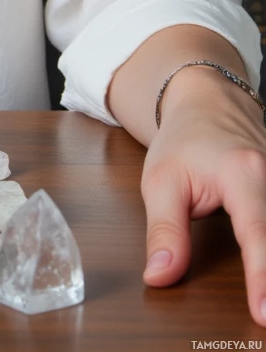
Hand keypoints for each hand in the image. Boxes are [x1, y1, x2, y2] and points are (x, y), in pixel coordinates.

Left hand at [142, 63, 265, 324]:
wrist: (207, 101)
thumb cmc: (183, 139)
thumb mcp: (160, 181)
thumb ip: (163, 231)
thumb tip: (160, 276)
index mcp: (242, 173)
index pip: (258, 233)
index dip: (263, 277)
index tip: (264, 313)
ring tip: (265, 295)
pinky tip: (264, 268)